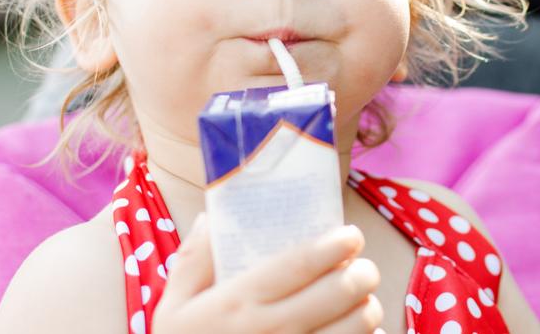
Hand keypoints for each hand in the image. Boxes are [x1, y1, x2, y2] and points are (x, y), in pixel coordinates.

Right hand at [153, 215, 383, 333]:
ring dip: (367, 308)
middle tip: (362, 265)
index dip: (333, 245)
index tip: (350, 235)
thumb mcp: (172, 309)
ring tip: (363, 299)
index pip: (299, 264)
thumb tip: (211, 218)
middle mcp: (271, 330)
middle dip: (361, 273)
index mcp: (238, 302)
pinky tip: (356, 333)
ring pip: (355, 327)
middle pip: (339, 293)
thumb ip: (192, 261)